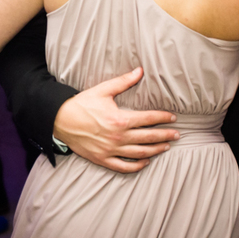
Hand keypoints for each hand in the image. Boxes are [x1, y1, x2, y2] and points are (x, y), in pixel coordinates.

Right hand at [52, 67, 179, 172]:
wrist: (60, 120)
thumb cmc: (82, 104)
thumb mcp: (103, 90)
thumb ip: (124, 82)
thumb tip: (140, 71)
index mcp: (120, 119)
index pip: (148, 119)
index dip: (163, 118)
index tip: (173, 117)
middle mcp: (118, 136)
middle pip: (149, 137)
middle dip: (165, 135)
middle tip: (177, 134)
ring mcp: (111, 150)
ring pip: (140, 153)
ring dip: (155, 150)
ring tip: (166, 146)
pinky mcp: (103, 159)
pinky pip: (124, 166)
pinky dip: (137, 166)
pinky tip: (145, 162)